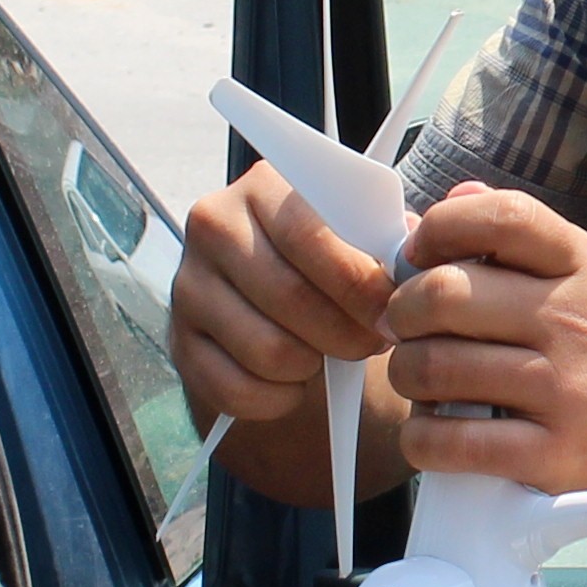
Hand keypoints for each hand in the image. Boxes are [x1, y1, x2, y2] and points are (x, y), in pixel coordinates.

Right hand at [168, 160, 394, 431]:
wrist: (271, 292)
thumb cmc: (327, 258)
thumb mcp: (357, 230)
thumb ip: (383, 238)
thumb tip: (408, 268)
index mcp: (261, 187)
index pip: (308, 235)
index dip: (358, 284)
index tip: (392, 314)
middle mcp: (213, 227)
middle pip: (289, 297)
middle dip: (345, 333)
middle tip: (371, 343)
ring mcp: (189, 286)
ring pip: (266, 350)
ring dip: (312, 365)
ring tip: (328, 354)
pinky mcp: (178, 342)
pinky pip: (234, 389)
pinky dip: (276, 398)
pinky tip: (294, 383)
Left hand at [387, 186, 586, 497]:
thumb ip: (531, 237)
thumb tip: (456, 198)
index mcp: (582, 268)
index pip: (497, 217)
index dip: (439, 228)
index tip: (419, 252)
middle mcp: (570, 321)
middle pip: (443, 294)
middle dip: (401, 311)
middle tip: (403, 326)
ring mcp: (563, 390)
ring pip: (435, 369)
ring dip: (407, 376)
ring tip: (420, 380)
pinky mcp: (554, 456)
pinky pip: (453, 443)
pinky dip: (424, 440)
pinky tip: (432, 433)